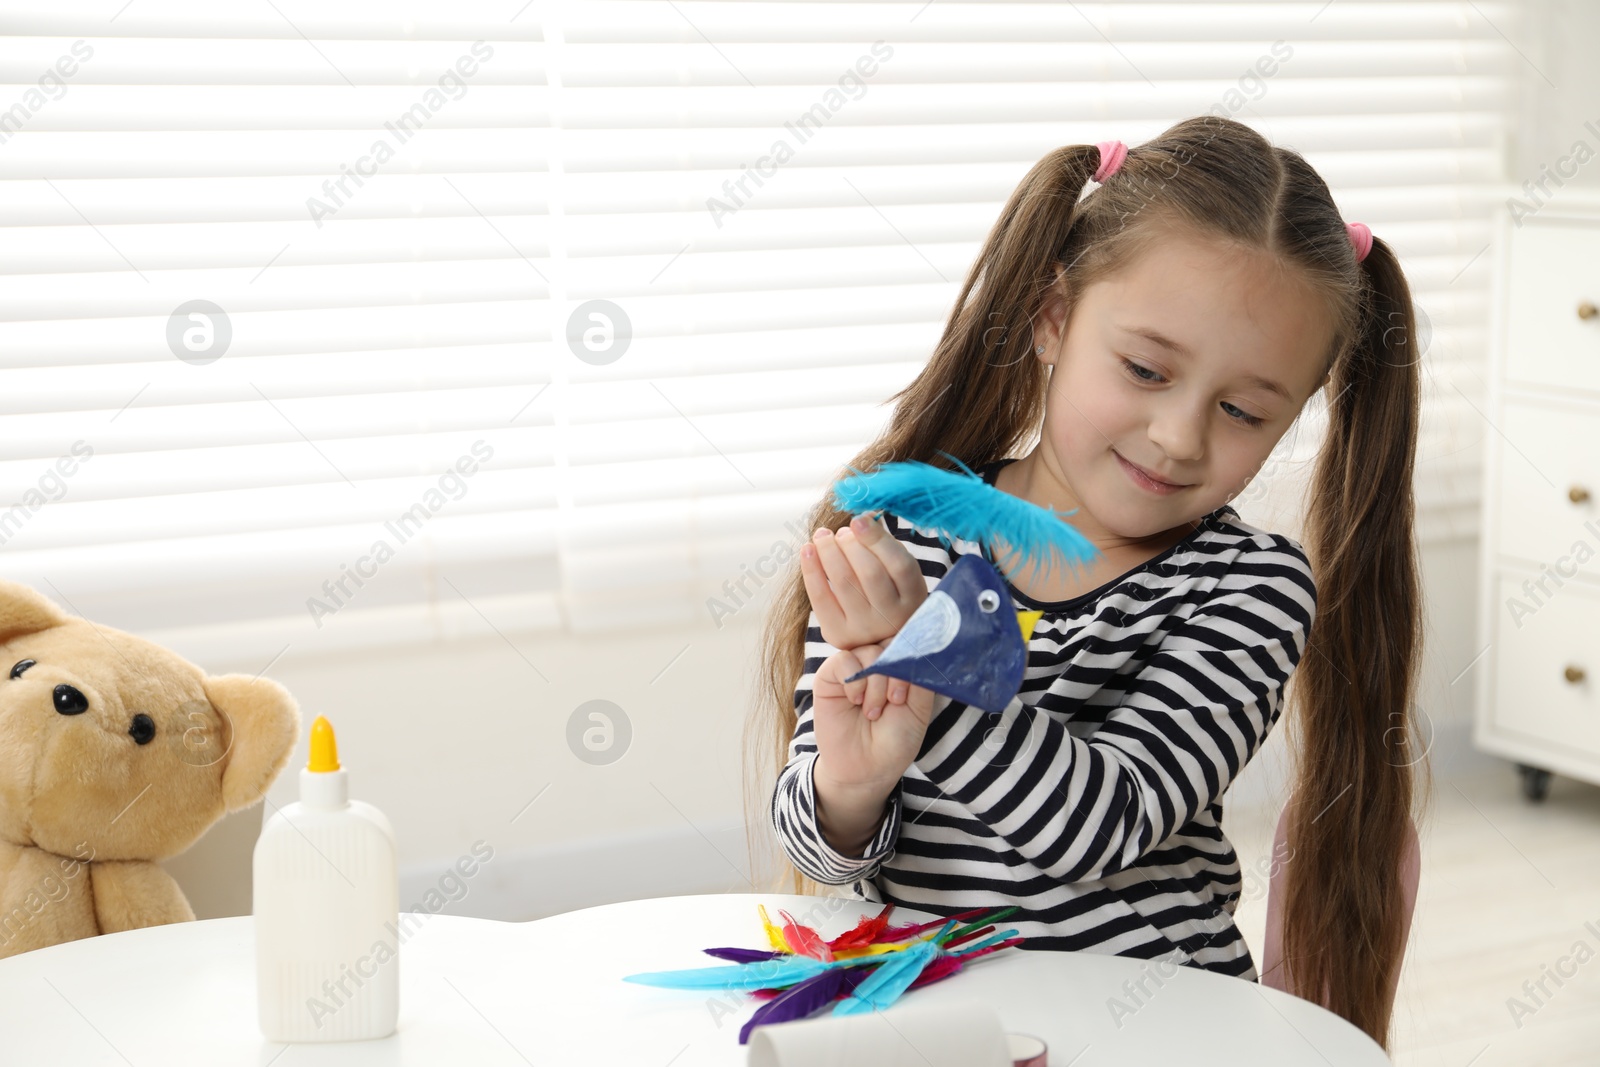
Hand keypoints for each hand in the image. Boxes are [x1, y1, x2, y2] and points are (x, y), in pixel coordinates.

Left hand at [800, 513, 927, 649]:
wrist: (877, 639)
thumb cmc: (888, 593)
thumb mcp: (897, 572)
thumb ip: (884, 546)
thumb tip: (861, 518)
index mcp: (914, 597)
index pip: (900, 565)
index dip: (877, 539)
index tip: (858, 519)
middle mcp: (893, 617)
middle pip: (870, 573)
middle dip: (851, 545)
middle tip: (841, 532)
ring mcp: (865, 629)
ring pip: (844, 583)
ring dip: (829, 552)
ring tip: (823, 535)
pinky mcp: (839, 634)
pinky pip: (821, 598)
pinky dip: (811, 570)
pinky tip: (808, 550)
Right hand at [810, 642, 936, 800]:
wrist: (867, 770)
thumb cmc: (894, 741)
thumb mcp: (918, 708)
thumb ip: (918, 676)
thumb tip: (916, 647)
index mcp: (898, 668)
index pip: (906, 642)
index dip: (908, 660)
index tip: (907, 693)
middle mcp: (875, 664)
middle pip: (888, 643)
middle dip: (894, 674)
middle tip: (894, 702)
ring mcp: (852, 668)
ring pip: (868, 652)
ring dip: (876, 684)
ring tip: (873, 711)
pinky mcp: (829, 676)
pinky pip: (844, 660)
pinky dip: (854, 681)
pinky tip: (856, 702)